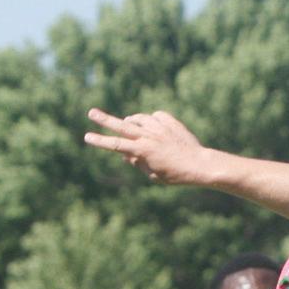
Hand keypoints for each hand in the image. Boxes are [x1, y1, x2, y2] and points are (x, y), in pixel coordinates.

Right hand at [83, 109, 212, 184]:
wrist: (201, 164)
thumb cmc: (177, 175)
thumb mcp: (153, 174)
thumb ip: (137, 163)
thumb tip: (127, 153)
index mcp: (143, 150)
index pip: (116, 144)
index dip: (100, 141)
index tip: (87, 137)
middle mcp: (149, 136)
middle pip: (122, 125)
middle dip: (104, 120)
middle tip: (91, 113)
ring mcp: (160, 127)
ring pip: (138, 119)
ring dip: (132, 122)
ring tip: (131, 127)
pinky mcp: (170, 122)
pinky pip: (155, 117)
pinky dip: (152, 121)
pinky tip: (155, 128)